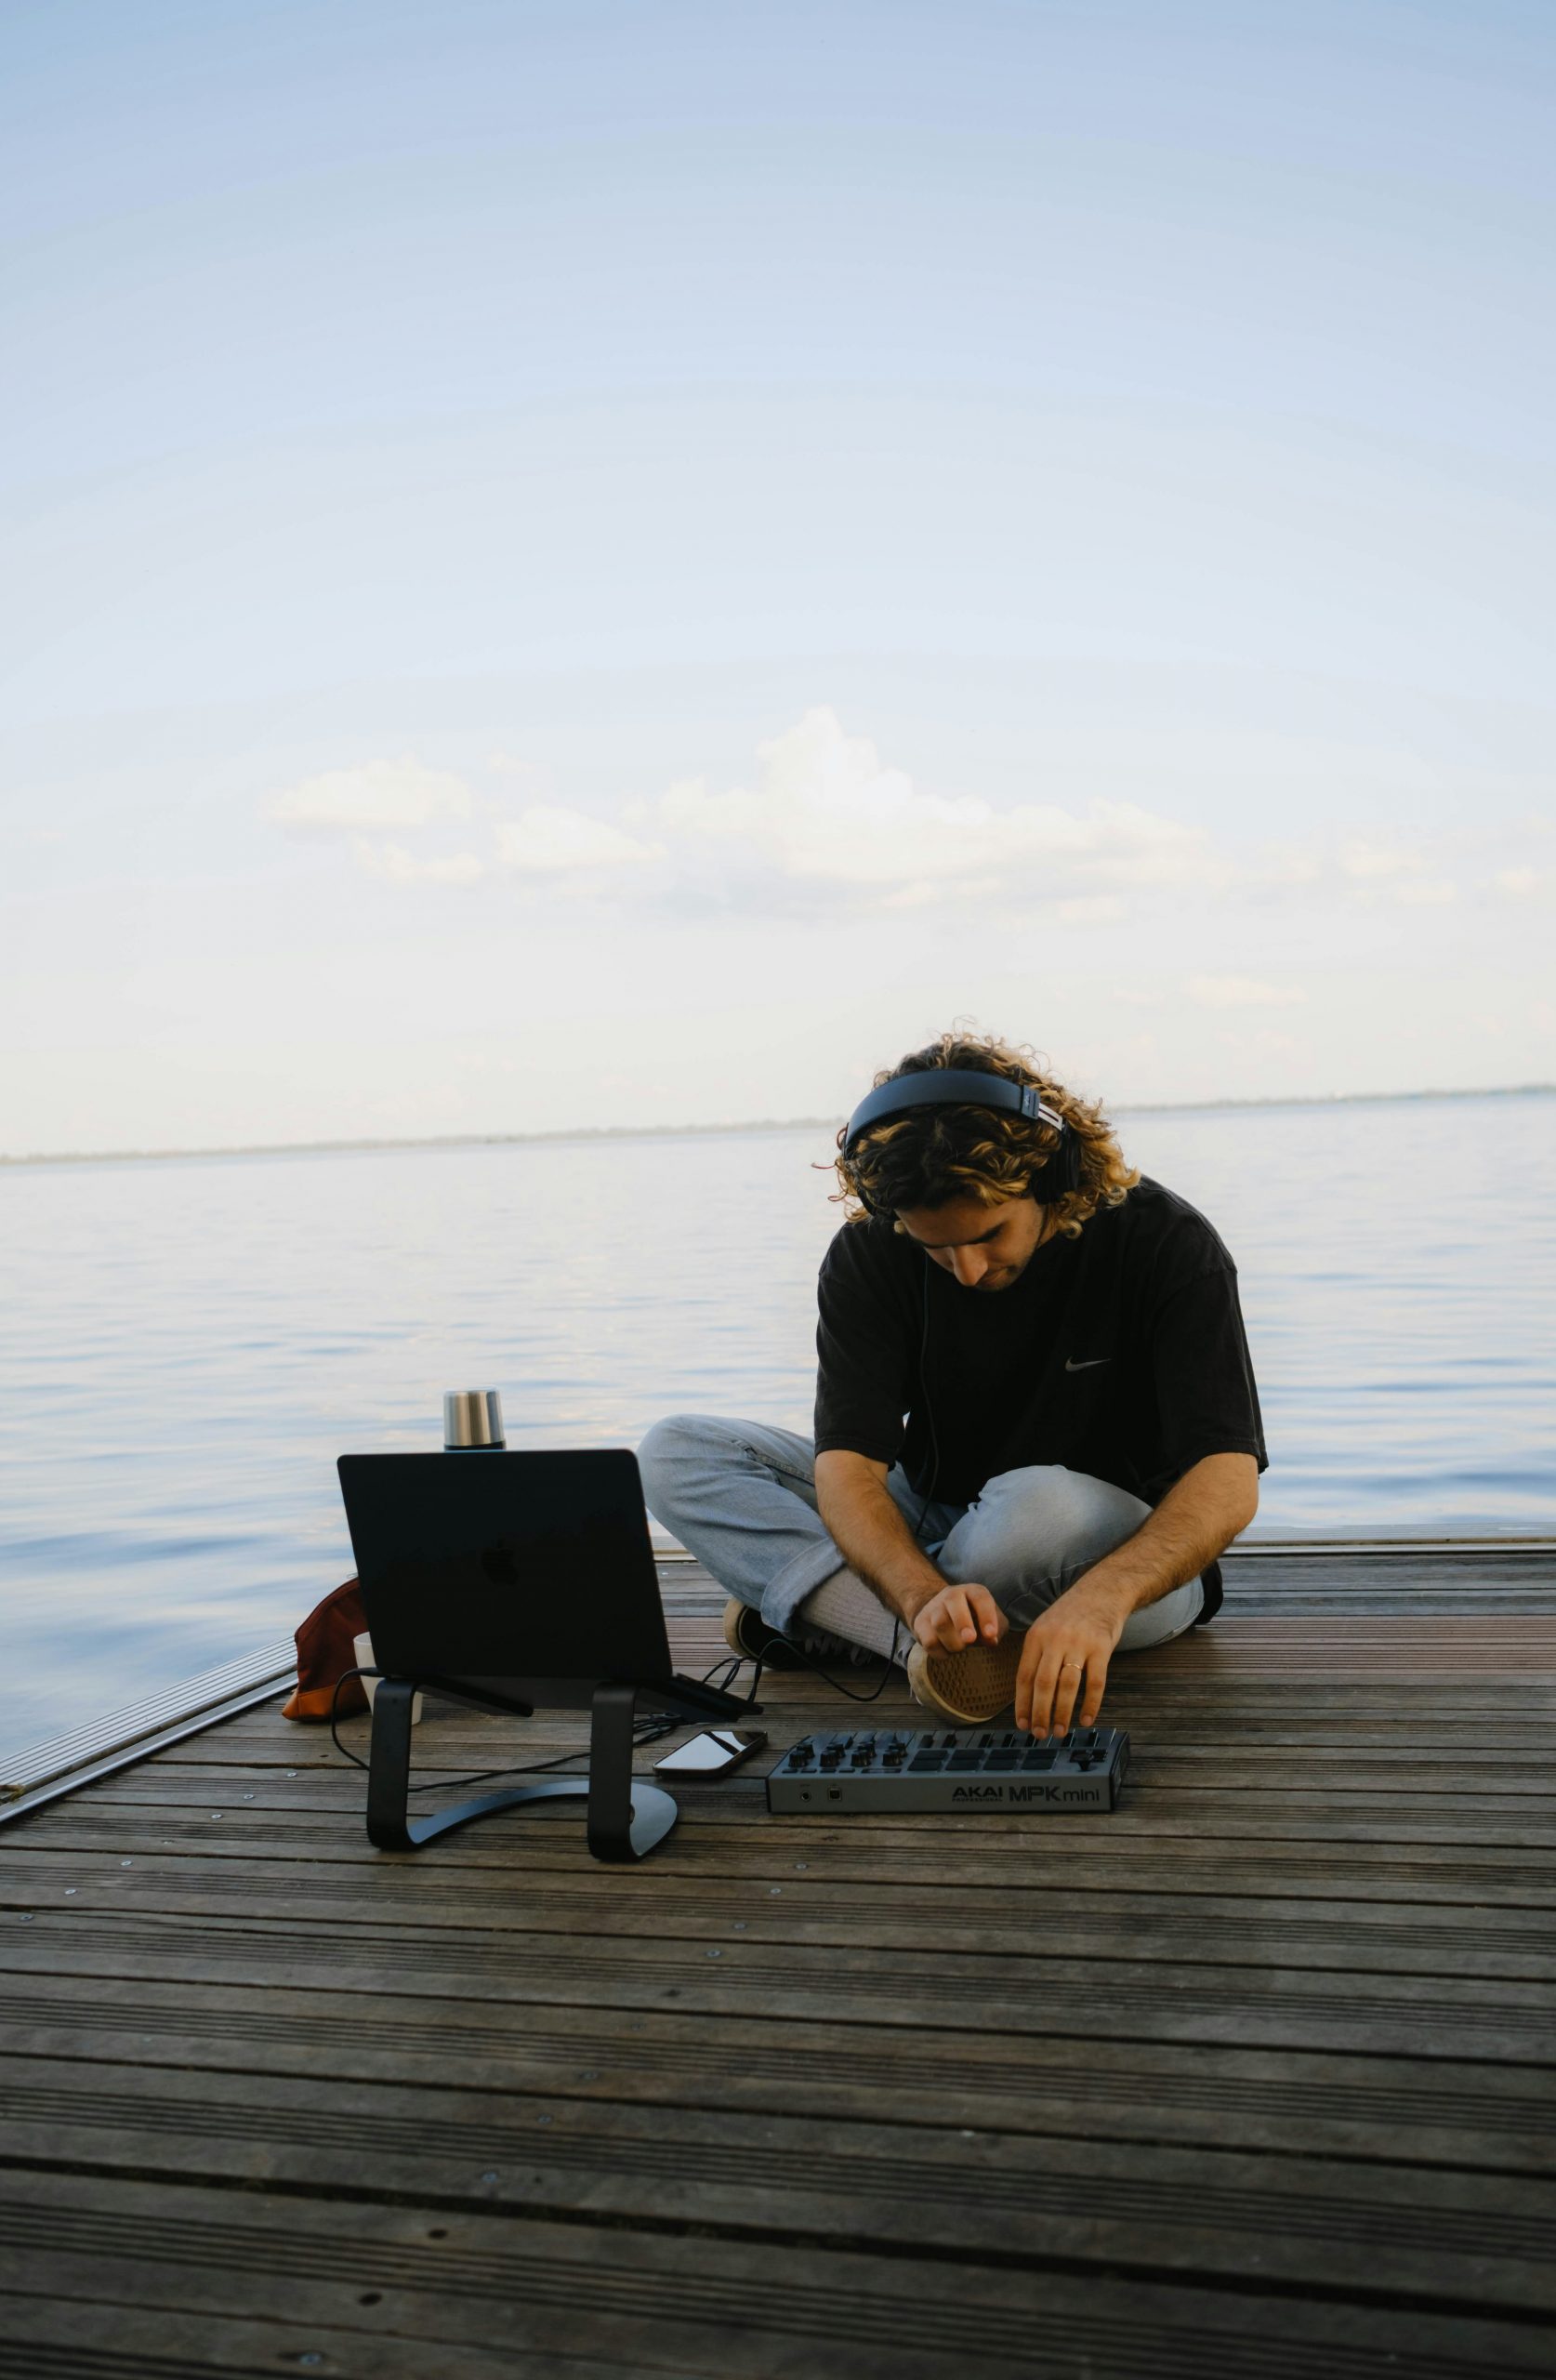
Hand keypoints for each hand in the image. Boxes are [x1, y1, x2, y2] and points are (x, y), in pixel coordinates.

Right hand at [906, 1580, 1005, 1655]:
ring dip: (953, 1642)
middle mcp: (951, 1595)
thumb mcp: (991, 1621)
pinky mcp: (921, 1623)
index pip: (980, 1597)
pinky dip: (941, 1652)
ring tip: (960, 1648)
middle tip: (970, 1640)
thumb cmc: (974, 1619)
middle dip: (962, 1622)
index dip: (986, 1616)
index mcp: (972, 1591)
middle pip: (953, 1601)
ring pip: (940, 1623)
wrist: (943, 1614)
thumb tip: (991, 1640)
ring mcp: (934, 1608)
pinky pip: (929, 1641)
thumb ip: (997, 1629)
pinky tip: (948, 1652)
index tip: (991, 1635)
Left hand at [1015, 1583, 1127, 1735]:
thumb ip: (1036, 1655)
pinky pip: (1096, 1682)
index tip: (1022, 1725)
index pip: (1024, 1676)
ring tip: (1060, 1731)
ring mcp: (1079, 1644)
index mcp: (1036, 1637)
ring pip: (1067, 1686)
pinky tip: (1086, 1719)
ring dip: (1062, 1713)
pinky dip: (1091, 1704)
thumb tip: (1027, 1694)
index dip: (1022, 1704)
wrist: (1101, 1592)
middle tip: (1040, 1735)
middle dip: (1040, 1713)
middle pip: (1043, 1684)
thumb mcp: (1045, 1627)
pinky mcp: (1102, 1648)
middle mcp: (1055, 1640)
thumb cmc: (1070, 1615)